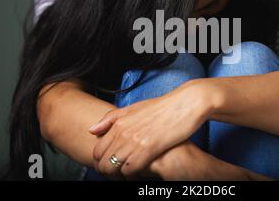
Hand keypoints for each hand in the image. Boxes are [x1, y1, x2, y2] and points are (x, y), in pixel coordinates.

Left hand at [88, 80, 219, 178]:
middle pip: (103, 162)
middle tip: (117, 174)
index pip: (97, 150)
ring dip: (119, 175)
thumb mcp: (135, 107)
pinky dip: (132, 175)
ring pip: (114, 168)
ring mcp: (135, 140)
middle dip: (107, 171)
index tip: (110, 165)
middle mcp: (123, 132)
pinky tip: (139, 172)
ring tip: (128, 174)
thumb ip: (112, 118)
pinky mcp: (148, 148)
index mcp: (118, 122)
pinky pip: (130, 169)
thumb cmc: (162, 106)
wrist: (185, 104)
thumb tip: (92, 130)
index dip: (100, 162)